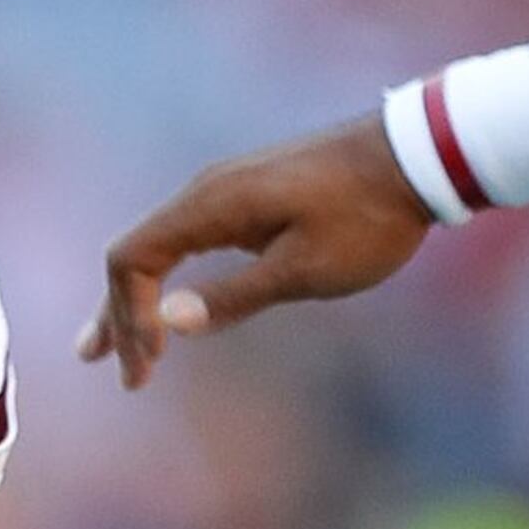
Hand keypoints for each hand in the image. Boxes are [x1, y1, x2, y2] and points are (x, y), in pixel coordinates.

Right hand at [82, 116, 437, 387]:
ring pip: (161, 246)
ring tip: (111, 344)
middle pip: (136, 253)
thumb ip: (233, 296)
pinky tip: (170, 302)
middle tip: (114, 371)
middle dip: (119, 316)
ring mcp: (228, 190)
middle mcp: (208, 190)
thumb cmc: (367, 218)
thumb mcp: (304, 270)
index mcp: (212, 205)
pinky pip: (189, 238)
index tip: (149, 367)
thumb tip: (168, 321)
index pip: (132, 259)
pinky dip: (168, 276)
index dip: (128, 317)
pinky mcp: (252, 195)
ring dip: (137, 299)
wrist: (417, 156)